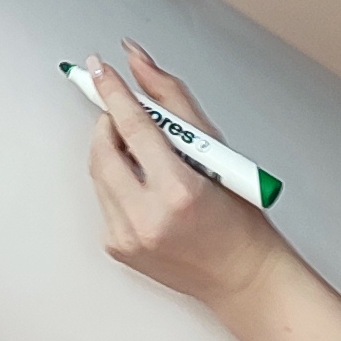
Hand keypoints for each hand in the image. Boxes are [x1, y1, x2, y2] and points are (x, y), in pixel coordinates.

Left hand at [82, 44, 287, 307]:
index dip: (113, 92)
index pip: (134, 127)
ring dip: (113, 152)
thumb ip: (172, 100)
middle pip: (103, 149)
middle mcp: (147, 217)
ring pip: (98, 173)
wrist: (242, 277)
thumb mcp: (216, 151)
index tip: (98, 68)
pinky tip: (146, 187)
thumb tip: (138, 62)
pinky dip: (118, 182)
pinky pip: (104, 199)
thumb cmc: (239, 217)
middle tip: (125, 113)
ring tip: (145, 155)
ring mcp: (127, 237)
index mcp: (179, 191)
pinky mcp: (117, 248)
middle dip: (109, 123)